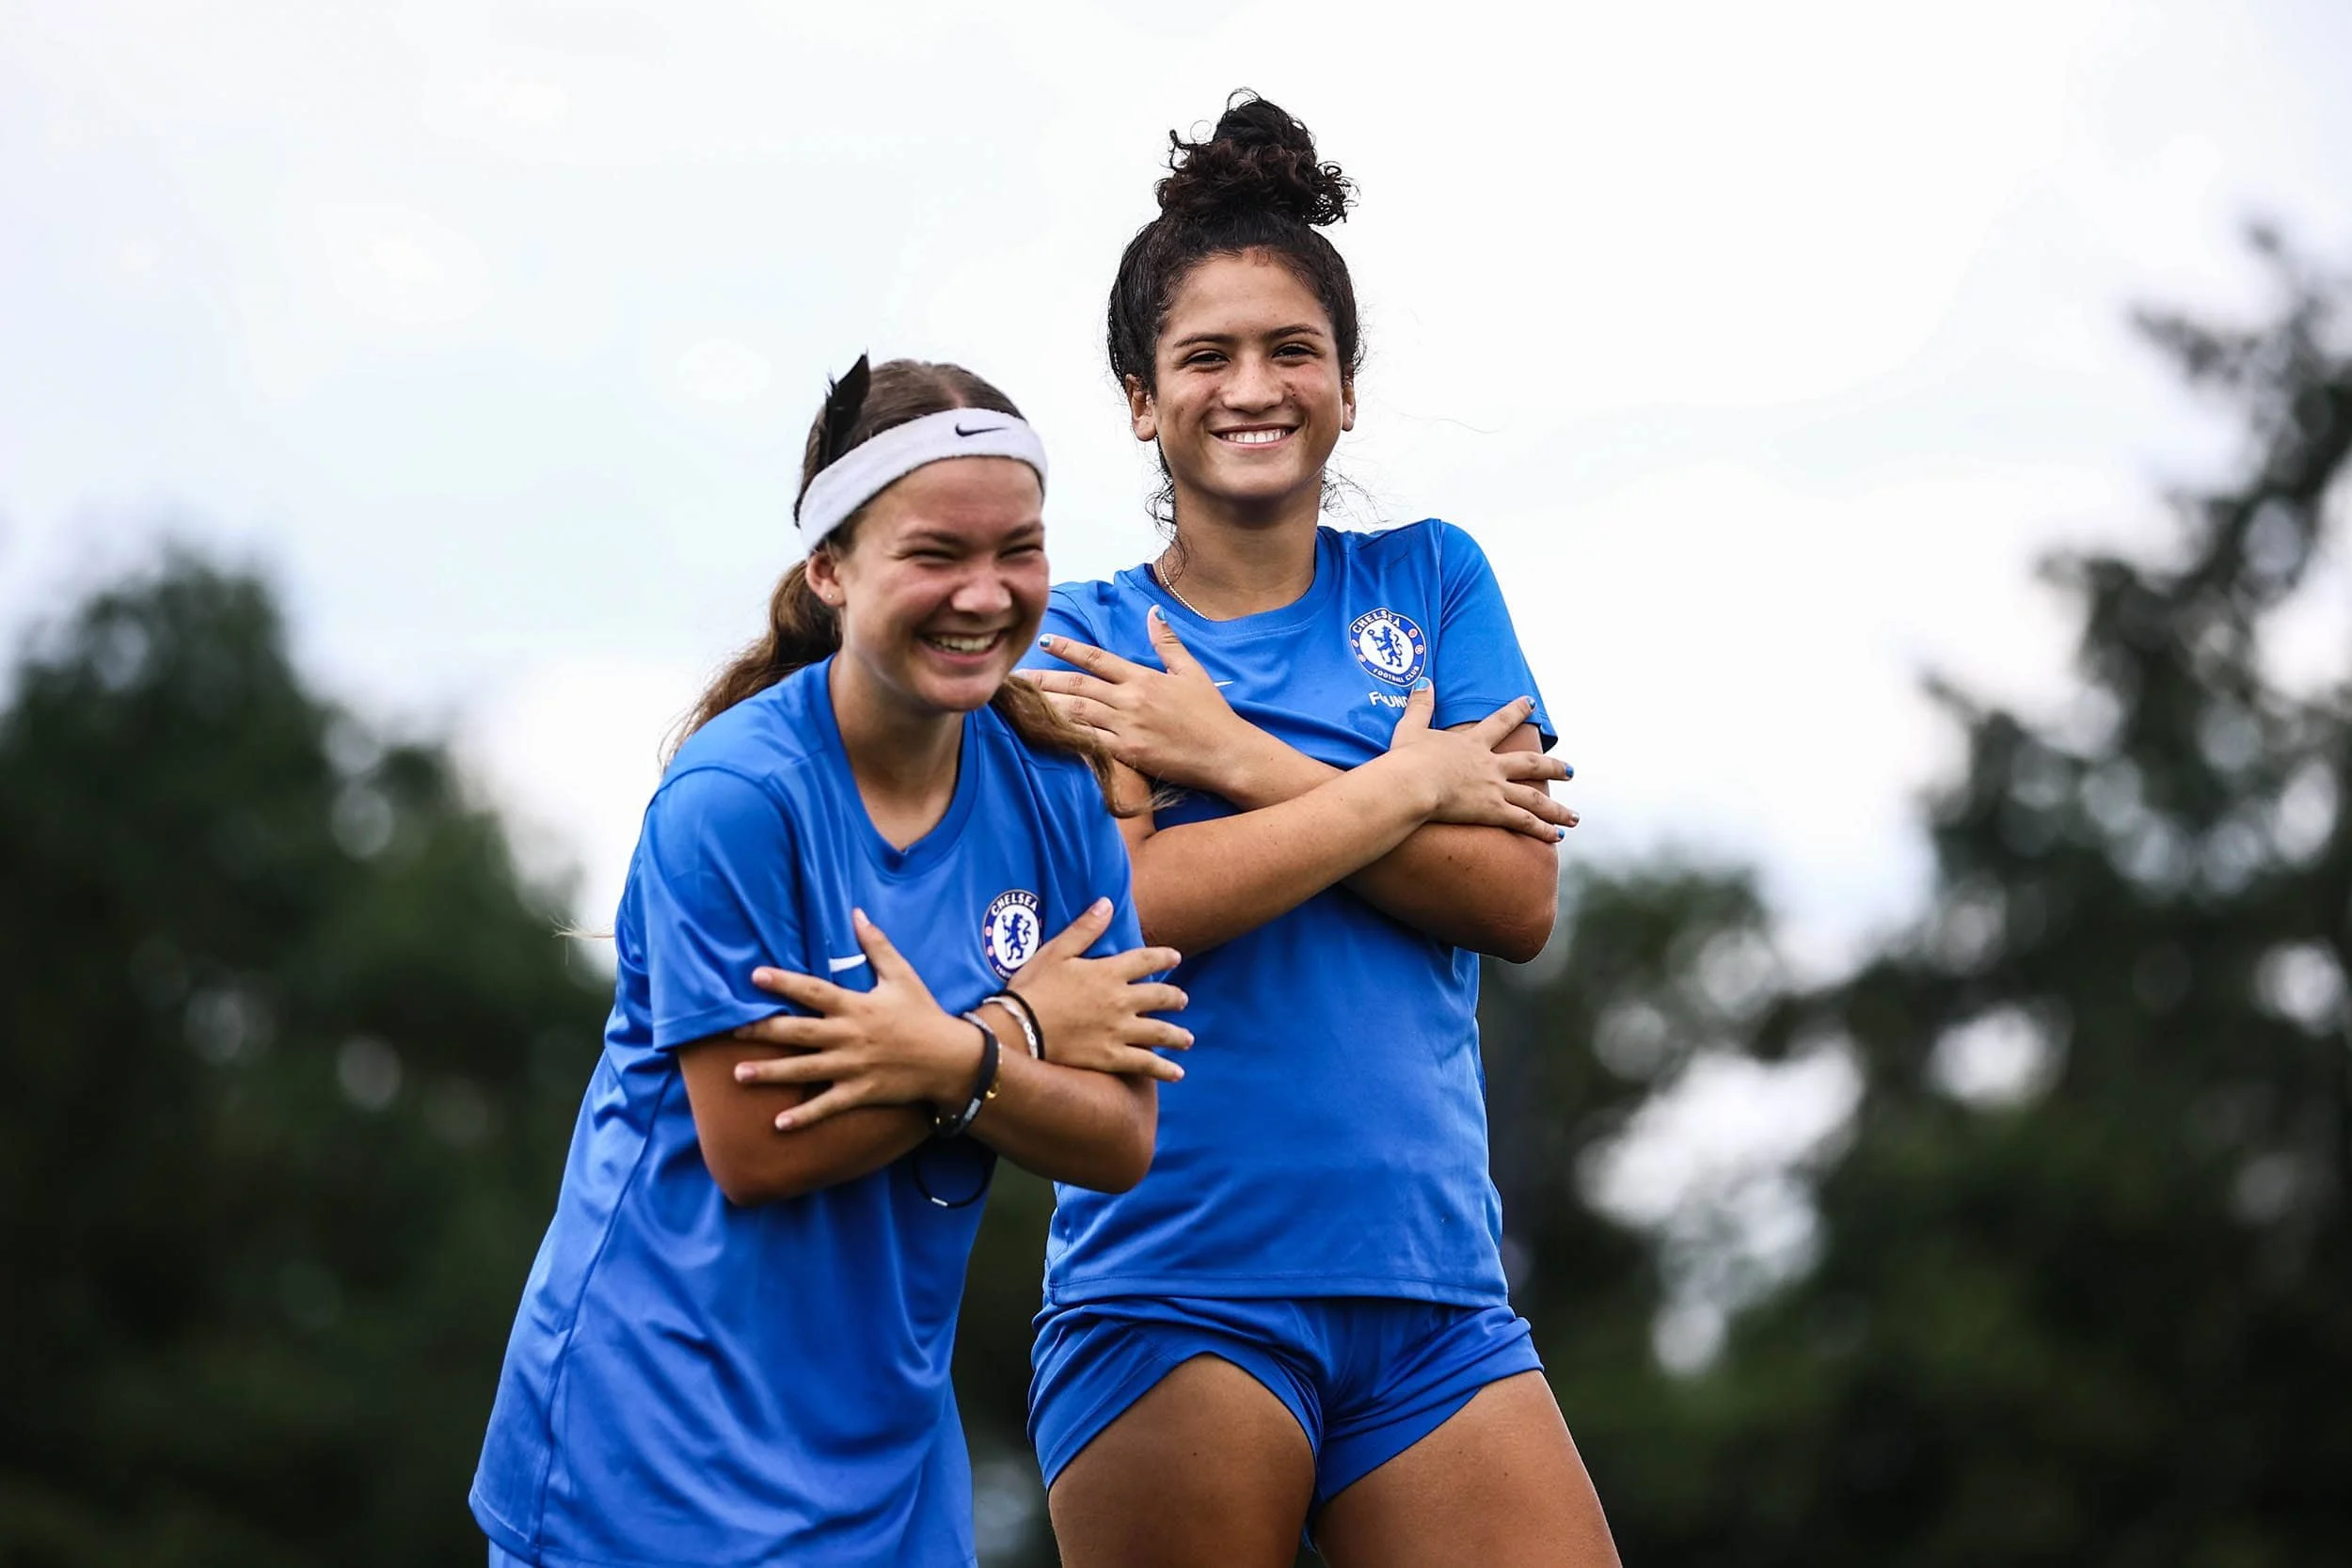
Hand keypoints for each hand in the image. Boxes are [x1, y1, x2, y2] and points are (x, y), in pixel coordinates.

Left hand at [727, 909, 978, 1130]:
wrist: (950, 1059)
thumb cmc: (923, 1013)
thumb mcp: (902, 976)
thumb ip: (877, 946)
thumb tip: (857, 913)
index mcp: (856, 1006)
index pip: (813, 991)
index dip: (784, 983)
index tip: (755, 976)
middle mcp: (849, 1036)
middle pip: (799, 1032)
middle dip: (764, 1031)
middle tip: (732, 1031)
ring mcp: (853, 1067)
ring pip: (805, 1070)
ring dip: (771, 1073)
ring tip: (738, 1075)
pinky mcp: (861, 1092)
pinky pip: (828, 1106)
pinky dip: (804, 1116)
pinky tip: (778, 1124)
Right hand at [1005, 897, 1190, 1080]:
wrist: (1018, 1028)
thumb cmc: (1033, 987)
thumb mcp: (1056, 951)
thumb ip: (1085, 928)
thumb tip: (1107, 903)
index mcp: (1108, 972)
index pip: (1146, 960)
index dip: (1164, 957)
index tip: (1175, 958)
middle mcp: (1121, 1001)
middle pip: (1160, 997)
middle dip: (1175, 998)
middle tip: (1183, 1000)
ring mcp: (1119, 1031)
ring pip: (1159, 1032)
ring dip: (1177, 1035)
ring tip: (1187, 1039)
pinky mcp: (1111, 1057)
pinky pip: (1145, 1064)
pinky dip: (1164, 1069)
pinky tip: (1177, 1073)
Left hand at [1021, 608, 1268, 791]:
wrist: (1226, 754)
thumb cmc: (1212, 715)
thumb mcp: (1192, 672)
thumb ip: (1168, 643)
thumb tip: (1154, 612)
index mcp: (1143, 678)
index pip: (1097, 659)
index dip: (1068, 649)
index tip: (1044, 641)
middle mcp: (1130, 700)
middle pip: (1077, 685)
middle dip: (1043, 679)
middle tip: (1013, 677)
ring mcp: (1126, 728)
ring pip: (1076, 712)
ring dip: (1045, 706)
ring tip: (1020, 702)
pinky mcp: (1127, 754)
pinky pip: (1089, 743)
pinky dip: (1065, 737)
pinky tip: (1043, 733)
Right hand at [1385, 684, 1576, 842]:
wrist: (1412, 783)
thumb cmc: (1406, 759)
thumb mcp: (1411, 728)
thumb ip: (1420, 705)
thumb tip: (1423, 681)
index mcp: (1472, 744)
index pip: (1500, 722)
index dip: (1517, 711)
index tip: (1531, 702)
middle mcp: (1490, 765)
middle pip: (1530, 763)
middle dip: (1553, 767)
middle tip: (1571, 771)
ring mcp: (1494, 789)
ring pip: (1534, 798)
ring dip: (1556, 807)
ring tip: (1574, 815)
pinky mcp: (1492, 811)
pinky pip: (1523, 822)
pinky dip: (1543, 829)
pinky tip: (1558, 836)